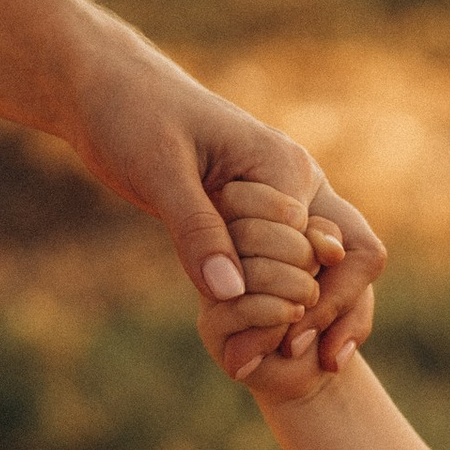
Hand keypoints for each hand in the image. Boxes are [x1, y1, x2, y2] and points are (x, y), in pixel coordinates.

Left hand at [64, 46, 384, 364]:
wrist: (102, 85)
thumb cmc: (128, 112)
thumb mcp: (157, 170)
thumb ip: (196, 231)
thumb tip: (230, 294)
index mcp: (282, 165)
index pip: (318, 250)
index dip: (302, 303)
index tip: (273, 349)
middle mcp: (296, 181)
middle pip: (347, 259)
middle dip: (328, 314)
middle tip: (293, 362)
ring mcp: (282, 200)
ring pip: (327, 266)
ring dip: (317, 314)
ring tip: (288, 365)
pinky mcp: (255, 217)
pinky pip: (291, 266)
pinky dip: (284, 304)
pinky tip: (261, 343)